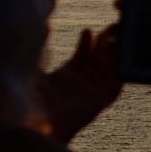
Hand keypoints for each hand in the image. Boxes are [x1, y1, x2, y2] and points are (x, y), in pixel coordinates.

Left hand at [39, 19, 123, 143]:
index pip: (82, 53)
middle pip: (98, 58)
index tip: (87, 31)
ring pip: (108, 70)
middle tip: (108, 29)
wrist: (38, 126)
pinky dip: (118, 75)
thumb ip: (41, 50)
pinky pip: (115, 88)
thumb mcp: (36, 70)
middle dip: (104, 43)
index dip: (86, 42)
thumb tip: (44, 25)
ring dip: (113, 56)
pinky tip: (116, 62)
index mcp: (68, 73)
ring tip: (112, 42)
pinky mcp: (99, 104)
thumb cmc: (32, 101)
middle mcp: (82, 81)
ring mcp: (92, 92)